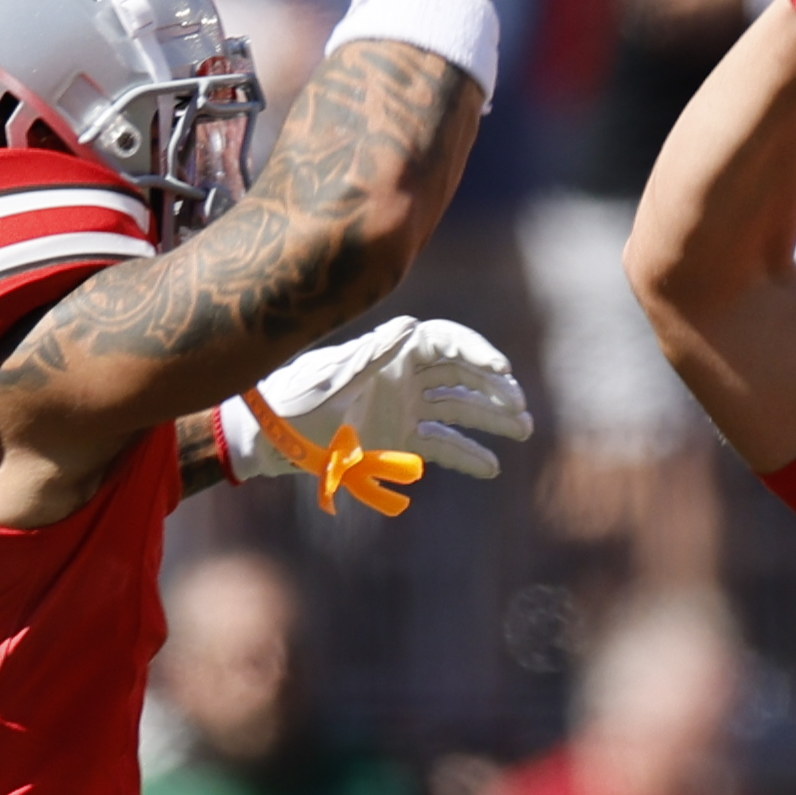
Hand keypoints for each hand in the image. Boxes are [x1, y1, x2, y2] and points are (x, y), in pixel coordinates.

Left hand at [233, 317, 531, 511]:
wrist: (273, 434)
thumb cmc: (297, 398)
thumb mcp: (334, 375)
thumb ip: (373, 355)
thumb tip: (411, 328)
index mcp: (393, 350)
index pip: (446, 343)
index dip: (477, 353)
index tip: (501, 370)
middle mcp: (406, 374)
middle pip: (462, 376)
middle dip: (494, 390)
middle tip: (520, 409)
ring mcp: (406, 407)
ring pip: (460, 409)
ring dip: (491, 419)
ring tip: (522, 430)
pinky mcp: (401, 439)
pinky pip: (442, 445)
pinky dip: (467, 455)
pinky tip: (491, 466)